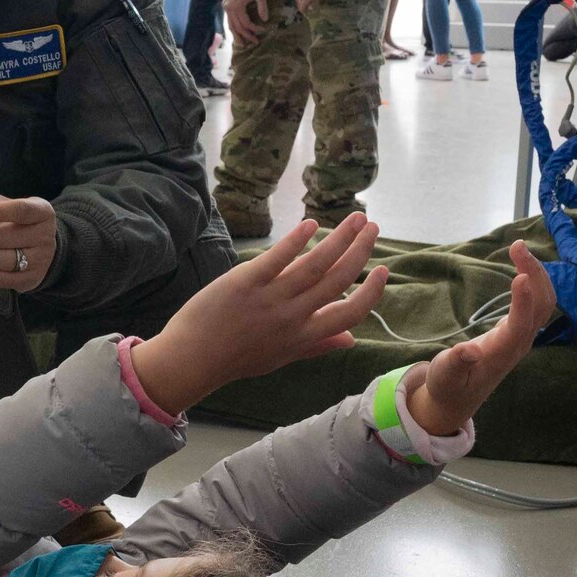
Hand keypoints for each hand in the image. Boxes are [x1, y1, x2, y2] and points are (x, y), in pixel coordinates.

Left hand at [0, 181, 55, 293]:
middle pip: (4, 236)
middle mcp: (46, 235)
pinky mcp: (32, 279)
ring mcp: (41, 259)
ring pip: (1, 259)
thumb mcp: (10, 207)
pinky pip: (0, 278)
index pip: (20, 210)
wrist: (46, 250)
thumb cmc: (22, 225)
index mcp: (42, 212)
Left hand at [131, 213, 389, 415]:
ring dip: (339, 239)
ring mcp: (271, 298)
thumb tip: (352, 340)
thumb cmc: (236, 358)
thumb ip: (318, 345)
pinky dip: (297, 239)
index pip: (350, 313)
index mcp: (304, 336)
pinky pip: (278, 257)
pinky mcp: (246, 281)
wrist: (193, 358)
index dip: (371, 292)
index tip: (382, 271)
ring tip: (355, 218)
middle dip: (360, 251)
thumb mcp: (282, 357)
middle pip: (338, 280)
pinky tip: (312, 223)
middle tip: (372, 228)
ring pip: (315, 264)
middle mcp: (293, 317)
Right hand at [223, 0, 267, 46]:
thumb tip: (265, 19)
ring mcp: (226, 8)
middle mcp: (229, 9)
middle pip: (237, 27)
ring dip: (237, 36)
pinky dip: (234, 29)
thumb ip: (262, 5)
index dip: (255, 28)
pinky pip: (229, 21)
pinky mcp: (226, 7)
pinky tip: (238, 34)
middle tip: (255, 42)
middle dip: (246, 36)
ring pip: (231, 26)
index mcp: (236, 6)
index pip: (245, 23)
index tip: (263, 30)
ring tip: (243, 44)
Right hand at [405, 240, 554, 437]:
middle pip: (541, 306)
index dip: (523, 302)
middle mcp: (519, 343)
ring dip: (536, 273)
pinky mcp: (518, 330)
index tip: (520, 275)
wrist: (458, 399)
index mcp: (502, 354)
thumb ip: (456, 363)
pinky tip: (522, 266)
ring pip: (543, 302)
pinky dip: (533, 280)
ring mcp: (522, 337)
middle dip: (534, 274)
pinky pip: (536, 303)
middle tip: (516, 246)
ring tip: (518, 248)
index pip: (520, 324)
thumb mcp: (444, 376)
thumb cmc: (448, 386)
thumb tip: (469, 350)